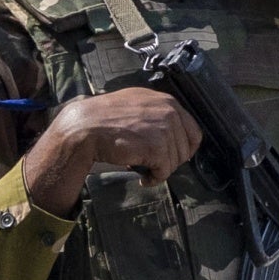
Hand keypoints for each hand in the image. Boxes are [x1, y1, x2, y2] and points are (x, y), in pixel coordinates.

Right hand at [18, 88, 199, 213]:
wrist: (85, 127)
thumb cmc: (105, 119)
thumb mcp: (135, 105)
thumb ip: (155, 115)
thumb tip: (171, 136)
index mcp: (166, 101)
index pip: (193, 130)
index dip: (184, 148)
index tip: (172, 157)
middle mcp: (169, 112)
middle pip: (186, 148)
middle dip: (171, 161)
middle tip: (154, 166)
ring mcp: (164, 128)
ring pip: (176, 161)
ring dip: (161, 170)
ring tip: (145, 171)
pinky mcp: (157, 146)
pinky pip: (165, 171)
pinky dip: (154, 179)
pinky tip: (142, 178)